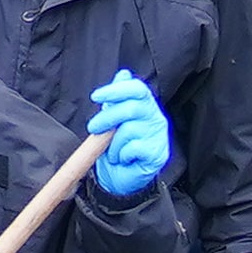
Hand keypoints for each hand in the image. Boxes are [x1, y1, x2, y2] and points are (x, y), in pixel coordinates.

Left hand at [83, 67, 173, 194]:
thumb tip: (123, 74)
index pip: (137, 88)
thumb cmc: (116, 146)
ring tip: (113, 151)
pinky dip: (121, 155)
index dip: (116, 90)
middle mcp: (156, 118)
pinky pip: (133, 148)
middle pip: (131, 107)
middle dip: (107, 117)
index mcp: (145, 105)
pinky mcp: (157, 154)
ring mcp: (159, 136)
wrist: (121, 178)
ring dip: (113, 143)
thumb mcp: (113, 119)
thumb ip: (117, 98)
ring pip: (129, 130)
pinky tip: (123, 159)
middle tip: (93, 128)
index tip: (96, 96)